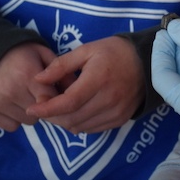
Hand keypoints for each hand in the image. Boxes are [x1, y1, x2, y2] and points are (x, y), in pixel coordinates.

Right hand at [0, 42, 58, 131]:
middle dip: (45, 106)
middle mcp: (10, 90)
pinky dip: (15, 118)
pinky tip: (14, 103)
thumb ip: (61, 71)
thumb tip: (77, 90)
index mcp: (27, 75)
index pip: (51, 100)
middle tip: (40, 93)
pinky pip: (12, 126)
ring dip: (31, 113)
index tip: (59, 94)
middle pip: (41, 113)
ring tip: (26, 96)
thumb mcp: (43, 54)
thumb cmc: (21, 54)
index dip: (59, 99)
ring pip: (27, 121)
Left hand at [26, 36, 143, 133]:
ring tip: (61, 107)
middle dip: (52, 115)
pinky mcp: (121, 119)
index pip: (69, 102)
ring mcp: (117, 112)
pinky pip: (93, 129)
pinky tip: (76, 111)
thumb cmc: (115, 52)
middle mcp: (109, 99)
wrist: (148, 61)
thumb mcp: (87, 50)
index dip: (47, 108)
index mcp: (99, 79)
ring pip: (80, 127)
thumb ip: (62, 65)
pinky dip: (79, 123)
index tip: (32, 108)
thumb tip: (38, 79)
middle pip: (71, 118)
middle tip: (44, 105)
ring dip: (64, 120)